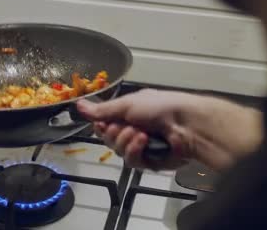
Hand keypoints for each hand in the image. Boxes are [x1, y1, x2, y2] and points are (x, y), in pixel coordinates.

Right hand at [77, 89, 262, 170]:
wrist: (187, 124)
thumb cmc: (161, 107)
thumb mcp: (127, 104)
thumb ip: (102, 110)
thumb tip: (79, 105)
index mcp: (129, 113)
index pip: (104, 124)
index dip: (100, 125)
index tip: (101, 123)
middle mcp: (134, 129)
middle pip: (108, 139)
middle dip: (115, 133)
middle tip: (125, 126)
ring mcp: (142, 146)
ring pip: (119, 151)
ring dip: (127, 141)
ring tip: (141, 134)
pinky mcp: (150, 162)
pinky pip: (132, 161)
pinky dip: (136, 150)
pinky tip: (145, 142)